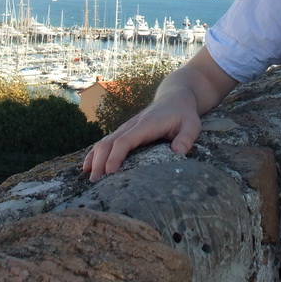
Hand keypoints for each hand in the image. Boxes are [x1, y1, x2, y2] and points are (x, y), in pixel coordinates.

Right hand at [82, 88, 200, 181]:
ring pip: (104, 142)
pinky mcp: (125, 131)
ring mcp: (126, 128)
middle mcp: (131, 125)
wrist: (175, 97)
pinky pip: (106, 142)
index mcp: (146, 125)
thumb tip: (178, 153)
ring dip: (95, 159)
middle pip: (108, 143)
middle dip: (100, 162)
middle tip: (96, 184)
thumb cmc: (184, 114)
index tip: (110, 174)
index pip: (125, 141)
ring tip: (90, 179)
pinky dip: (95, 154)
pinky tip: (88, 167)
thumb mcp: (192, 125)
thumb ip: (186, 138)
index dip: (115, 157)